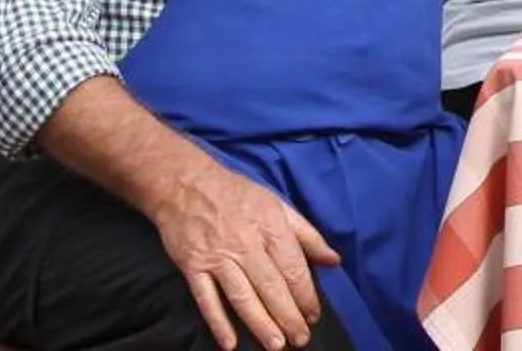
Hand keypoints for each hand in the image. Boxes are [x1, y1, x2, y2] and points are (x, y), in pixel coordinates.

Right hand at [146, 154, 339, 350]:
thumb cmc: (238, 196)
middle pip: (272, 287)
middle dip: (289, 316)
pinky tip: (230, 343)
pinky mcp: (193, 267)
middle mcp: (247, 244)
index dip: (306, 295)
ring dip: (261, 324)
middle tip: (300, 339)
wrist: (187, 185)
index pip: (294, 268)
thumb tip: (334, 260)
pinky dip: (218, 322)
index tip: (314, 315)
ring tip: (276, 345)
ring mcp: (218, 257)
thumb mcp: (279, 206)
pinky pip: (207, 299)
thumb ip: (307, 235)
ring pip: (243, 297)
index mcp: (272, 227)